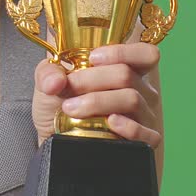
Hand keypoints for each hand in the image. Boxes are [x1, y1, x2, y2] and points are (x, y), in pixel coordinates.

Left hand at [31, 41, 163, 149]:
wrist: (54, 140)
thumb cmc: (60, 107)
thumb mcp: (49, 83)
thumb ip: (48, 73)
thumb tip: (55, 80)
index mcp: (126, 71)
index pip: (145, 54)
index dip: (122, 52)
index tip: (92, 58)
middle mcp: (141, 92)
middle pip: (126, 75)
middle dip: (92, 79)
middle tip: (69, 87)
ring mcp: (145, 118)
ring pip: (132, 100)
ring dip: (98, 102)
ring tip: (71, 108)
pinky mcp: (143, 143)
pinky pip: (146, 133)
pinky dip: (128, 126)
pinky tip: (110, 124)